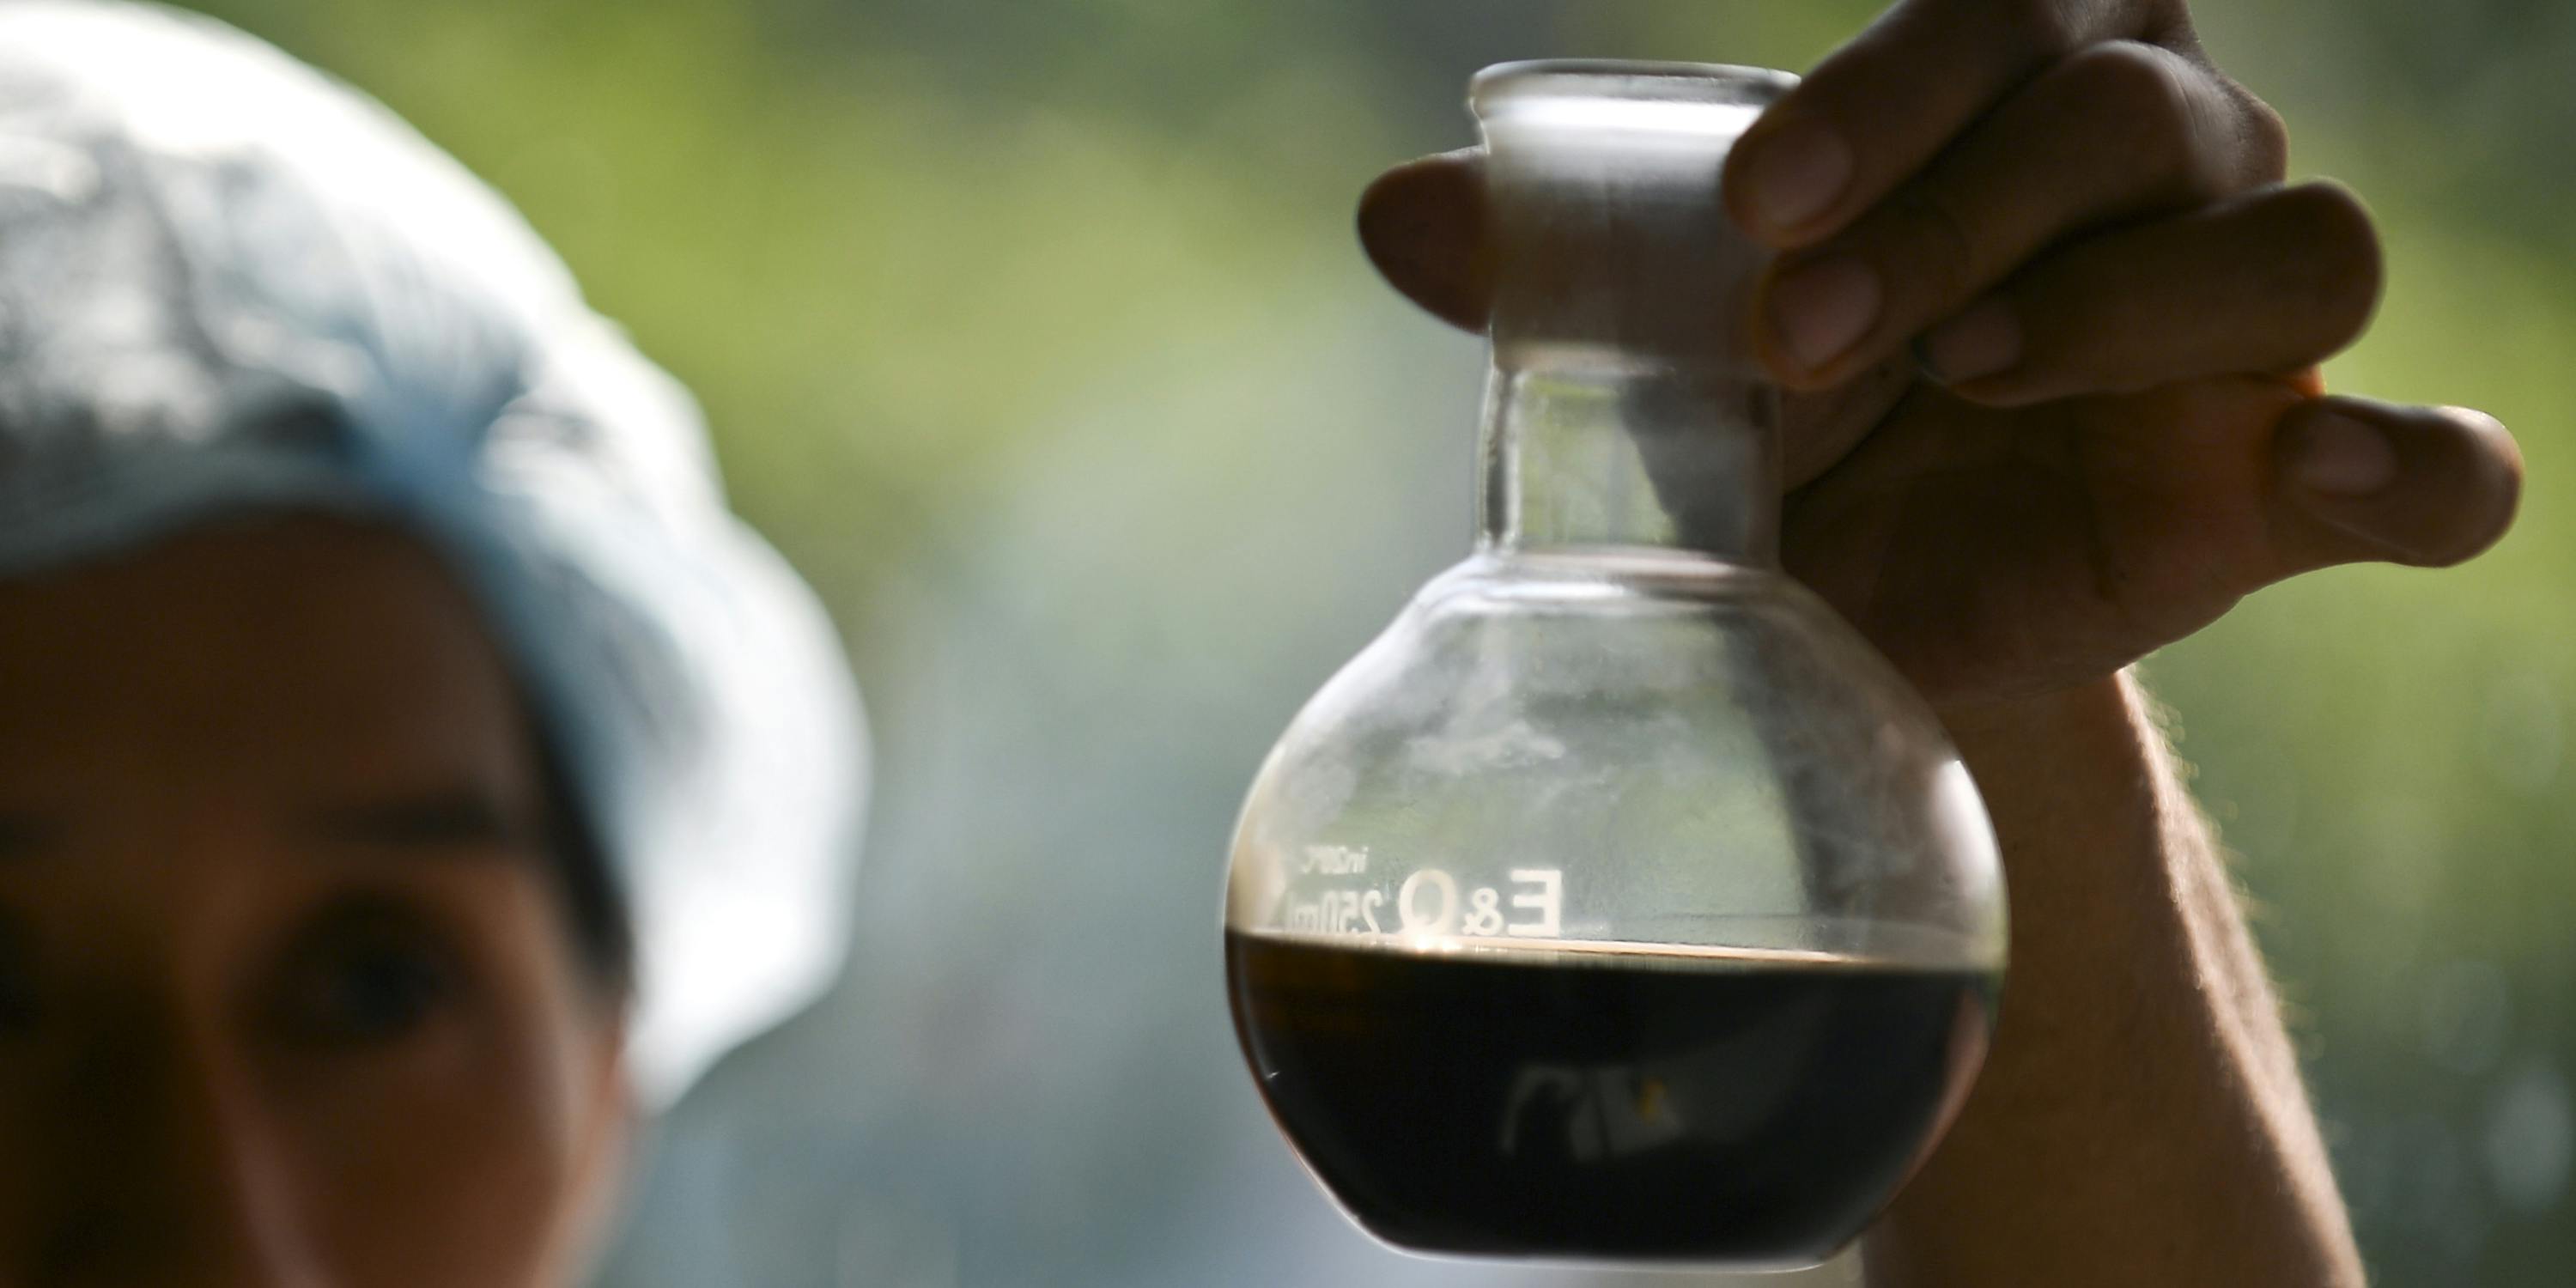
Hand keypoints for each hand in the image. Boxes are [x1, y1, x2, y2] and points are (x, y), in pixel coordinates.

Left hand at [1358, 0, 2520, 711]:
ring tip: (1974, 379)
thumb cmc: (1776, 414)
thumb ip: (1564, 270)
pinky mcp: (2285, 489)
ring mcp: (2246, 334)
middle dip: (1960, 211)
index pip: (2019, 6)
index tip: (1757, 205)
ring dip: (2129, 308)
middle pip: (2142, 111)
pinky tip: (2313, 478)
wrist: (1849, 592)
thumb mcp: (1672, 337)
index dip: (1901, 86)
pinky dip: (2413, 468)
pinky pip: (2440, 470)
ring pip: (2297, 244)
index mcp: (2025, 84)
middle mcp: (2170, 173)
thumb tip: (1398, 210)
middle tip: (1799, 340)